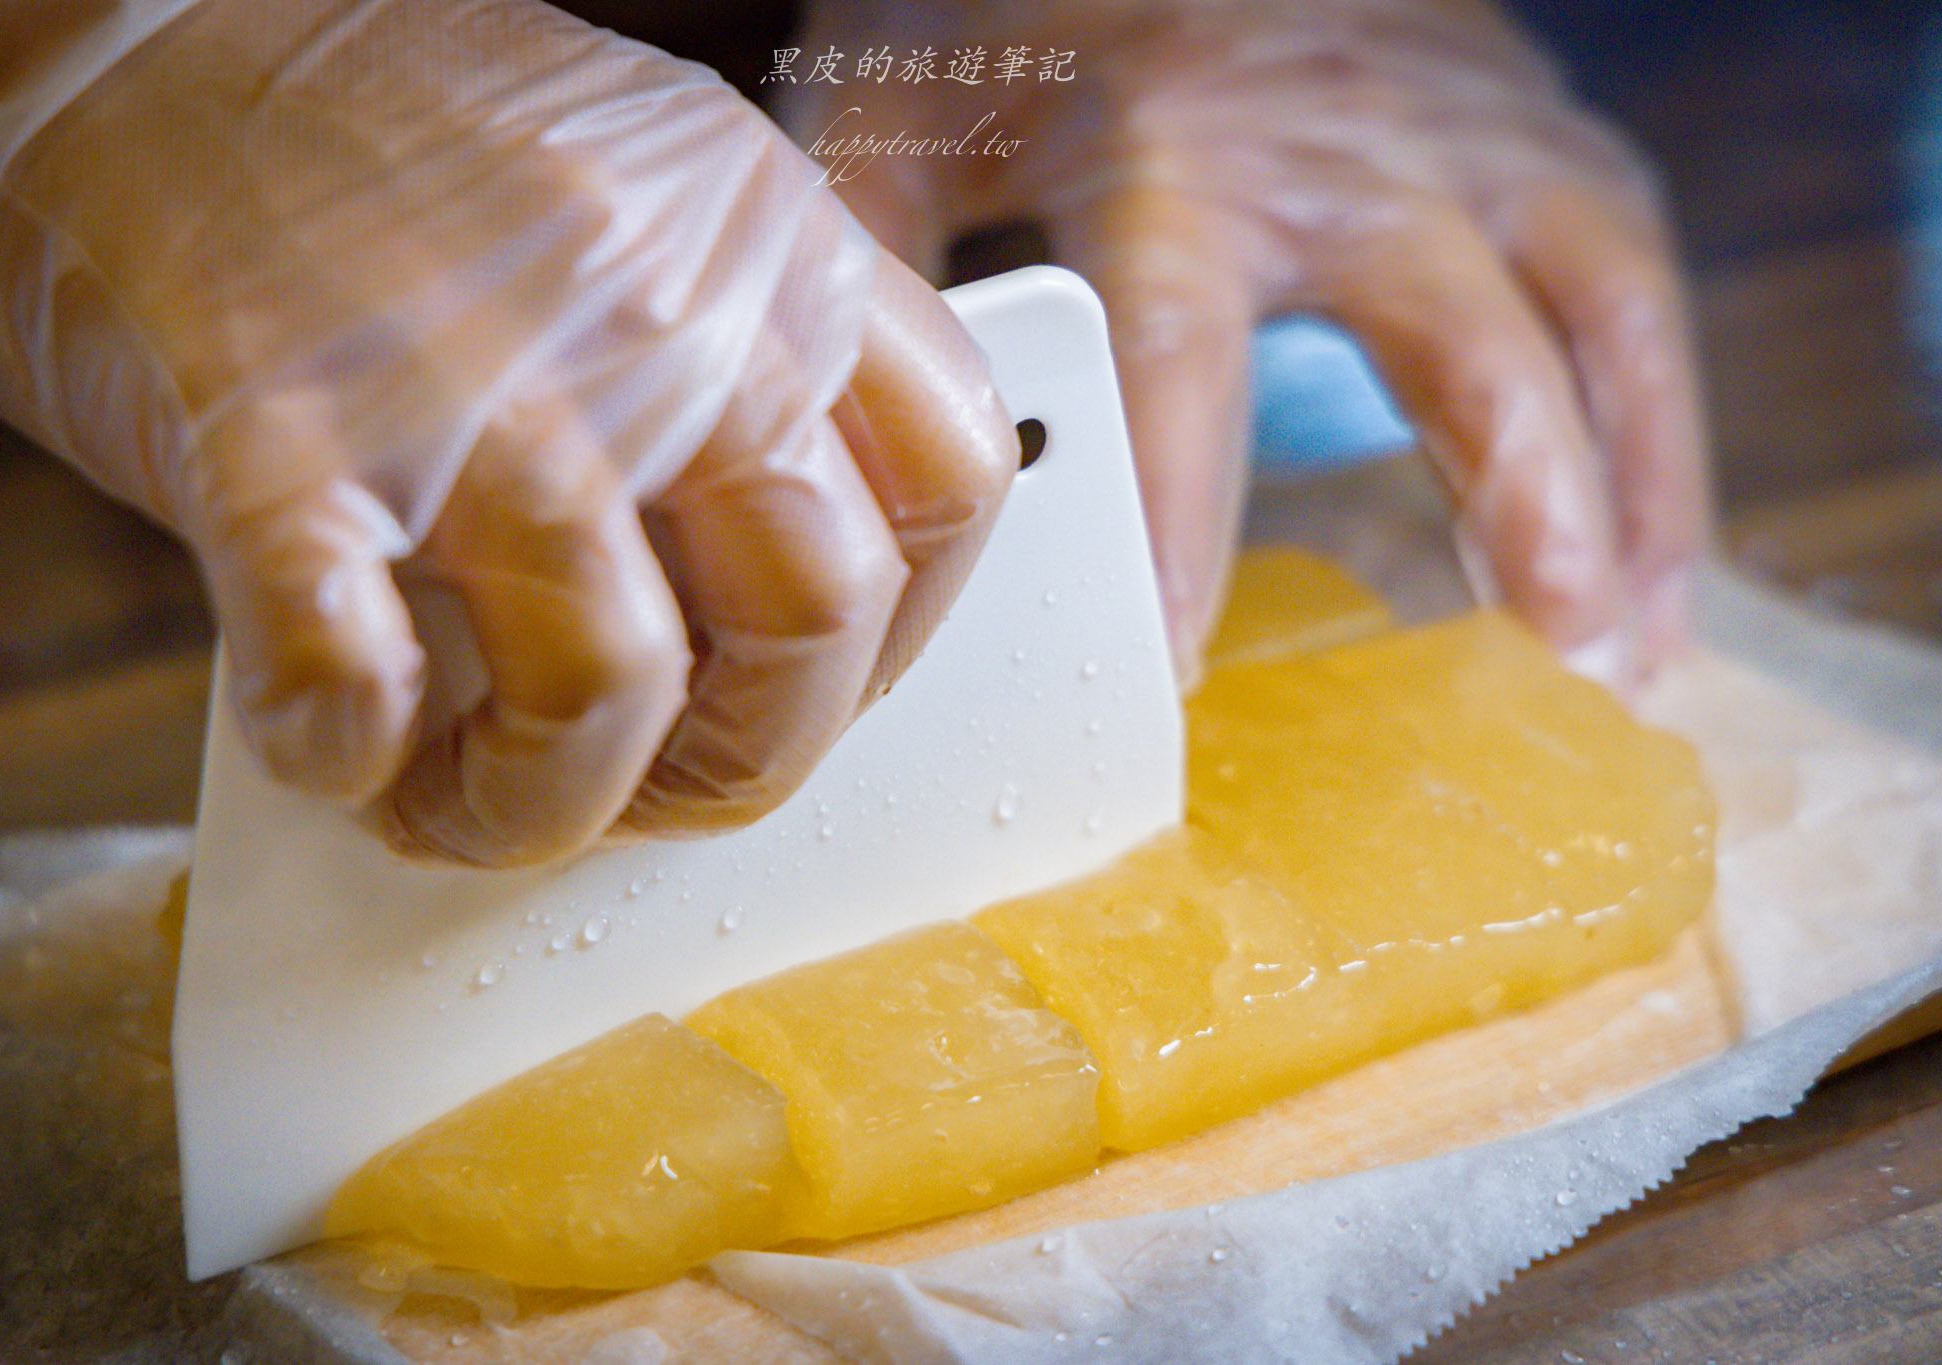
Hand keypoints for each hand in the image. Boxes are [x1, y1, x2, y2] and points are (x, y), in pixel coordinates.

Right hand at [0, 0, 1016, 865]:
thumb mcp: (641, 190)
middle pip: (811, 623)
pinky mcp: (286, 443)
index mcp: (764, 244)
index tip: (811, 687)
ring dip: (532, 804)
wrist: (130, 16)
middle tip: (647, 794)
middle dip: (735, 765)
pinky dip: (346, 754)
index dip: (897, 637)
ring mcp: (480, 379)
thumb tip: (734, 592)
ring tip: (460, 801)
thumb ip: (725, 359)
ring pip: (607, 693)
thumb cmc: (375, 130)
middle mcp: (659, 312)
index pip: (948, 483)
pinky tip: (331, 738)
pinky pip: (359, 680)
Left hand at [787, 0, 1709, 682]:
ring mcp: (1460, 125)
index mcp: (1163, 147)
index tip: (1176, 665)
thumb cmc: (1023, 9)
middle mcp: (1341, 140)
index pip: (1178, 357)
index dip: (1182, 520)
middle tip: (1545, 658)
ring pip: (1589, 307)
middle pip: (1457, 333)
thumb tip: (868, 471)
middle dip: (1516, 502)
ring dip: (1625, 486)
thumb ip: (878, 284)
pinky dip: (1658, 421)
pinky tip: (1650, 554)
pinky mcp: (1532, 124)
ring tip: (1624, 655)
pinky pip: (1629, 276)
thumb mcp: (904, 118)